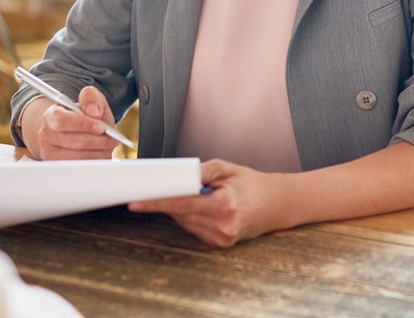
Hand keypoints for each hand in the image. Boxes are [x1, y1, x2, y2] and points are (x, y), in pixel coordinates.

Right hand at [34, 85, 116, 160]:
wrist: (76, 132)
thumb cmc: (84, 117)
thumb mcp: (89, 101)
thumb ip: (91, 97)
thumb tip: (94, 111)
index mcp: (51, 115)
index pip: (61, 120)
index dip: (83, 124)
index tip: (101, 127)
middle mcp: (46, 135)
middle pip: (75, 141)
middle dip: (100, 141)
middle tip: (112, 139)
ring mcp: (50, 153)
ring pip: (80, 157)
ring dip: (100, 152)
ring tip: (108, 146)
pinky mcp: (58, 167)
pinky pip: (80, 168)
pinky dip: (95, 161)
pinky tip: (100, 154)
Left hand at [128, 159, 291, 247]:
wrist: (277, 204)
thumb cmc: (254, 185)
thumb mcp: (229, 169)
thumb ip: (201, 171)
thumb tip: (176, 175)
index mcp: (225, 205)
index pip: (182, 204)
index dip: (156, 202)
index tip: (136, 202)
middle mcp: (223, 226)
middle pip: (180, 214)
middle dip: (167, 201)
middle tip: (158, 188)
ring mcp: (222, 238)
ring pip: (185, 222)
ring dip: (180, 208)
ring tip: (195, 194)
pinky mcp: (220, 244)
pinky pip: (194, 229)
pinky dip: (191, 216)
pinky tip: (202, 206)